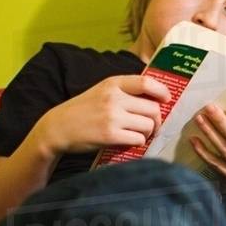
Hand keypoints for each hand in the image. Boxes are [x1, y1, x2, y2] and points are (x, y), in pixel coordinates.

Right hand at [34, 74, 170, 155]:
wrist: (58, 127)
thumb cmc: (84, 110)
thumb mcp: (102, 91)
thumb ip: (125, 90)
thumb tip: (156, 97)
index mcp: (113, 83)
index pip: (147, 82)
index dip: (162, 92)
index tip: (166, 100)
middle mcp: (114, 98)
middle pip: (153, 109)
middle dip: (157, 120)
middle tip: (152, 126)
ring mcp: (112, 117)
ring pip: (148, 125)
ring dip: (148, 133)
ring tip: (139, 134)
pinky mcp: (110, 135)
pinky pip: (138, 139)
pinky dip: (138, 142)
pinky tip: (129, 141)